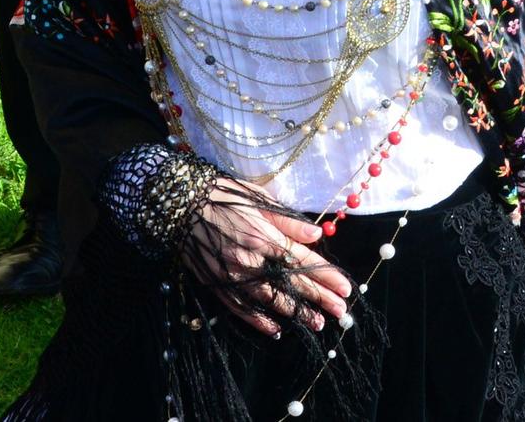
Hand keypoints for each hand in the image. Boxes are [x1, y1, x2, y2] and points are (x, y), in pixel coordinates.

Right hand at [188, 177, 353, 337]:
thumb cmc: (223, 196)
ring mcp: (232, 276)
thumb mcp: (260, 199)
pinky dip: (258, 321)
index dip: (325, 276)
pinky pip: (241, 308)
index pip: (303, 261)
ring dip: (295, 313)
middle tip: (340, 312)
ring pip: (269, 301)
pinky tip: (276, 329)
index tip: (345, 288)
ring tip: (317, 323)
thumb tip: (316, 236)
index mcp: (263, 236)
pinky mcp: (217, 285)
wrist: (179, 205)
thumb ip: (288, 221)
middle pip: (291, 284)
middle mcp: (250, 259)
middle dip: (319, 299)